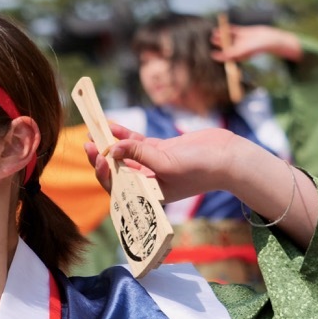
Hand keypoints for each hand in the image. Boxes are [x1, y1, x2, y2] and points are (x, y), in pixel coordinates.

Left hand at [84, 123, 317, 246]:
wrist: (230, 157)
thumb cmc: (202, 167)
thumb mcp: (167, 163)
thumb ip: (139, 155)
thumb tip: (112, 148)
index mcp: (148, 193)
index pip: (117, 186)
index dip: (103, 172)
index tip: (98, 157)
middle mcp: (147, 181)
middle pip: (116, 170)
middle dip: (100, 158)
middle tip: (88, 143)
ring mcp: (153, 165)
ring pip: (124, 155)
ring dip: (108, 144)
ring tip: (92, 131)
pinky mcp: (160, 150)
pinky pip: (136, 144)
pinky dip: (123, 135)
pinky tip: (111, 125)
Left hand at [211, 25, 301, 62]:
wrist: (268, 39)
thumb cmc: (256, 47)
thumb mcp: (241, 51)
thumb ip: (229, 54)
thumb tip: (217, 56)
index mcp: (238, 55)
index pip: (226, 56)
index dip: (219, 55)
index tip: (212, 54)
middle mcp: (238, 48)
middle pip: (226, 45)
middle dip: (219, 42)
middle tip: (212, 39)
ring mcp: (240, 40)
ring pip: (228, 37)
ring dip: (222, 34)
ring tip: (215, 32)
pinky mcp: (243, 32)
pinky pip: (234, 30)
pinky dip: (228, 28)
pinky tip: (222, 26)